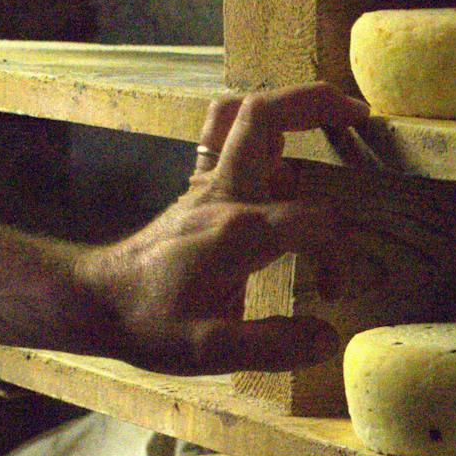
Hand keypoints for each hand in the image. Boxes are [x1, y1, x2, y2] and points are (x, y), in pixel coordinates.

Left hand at [71, 83, 367, 373]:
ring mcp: (206, 184)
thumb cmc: (150, 324)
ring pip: (239, 112)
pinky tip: (280, 150)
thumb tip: (327, 336)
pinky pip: (224, 135)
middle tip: (359, 115)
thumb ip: (274, 346)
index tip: (332, 291)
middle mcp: (223, 193)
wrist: (95, 303)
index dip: (339, 255)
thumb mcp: (210, 352)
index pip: (316, 223)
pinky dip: (256, 128)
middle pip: (265, 115)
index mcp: (238, 231)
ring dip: (284, 106)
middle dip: (317, 104)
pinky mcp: (196, 188)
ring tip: (324, 115)